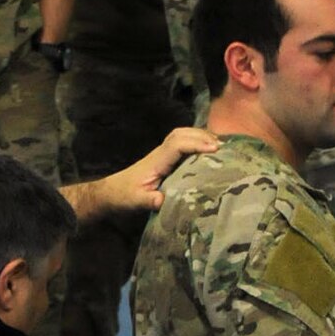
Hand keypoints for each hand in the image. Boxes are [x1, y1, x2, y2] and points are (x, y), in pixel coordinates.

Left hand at [105, 125, 220, 214]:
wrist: (112, 192)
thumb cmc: (124, 196)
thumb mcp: (136, 201)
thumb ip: (148, 200)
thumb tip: (161, 200)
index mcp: (156, 161)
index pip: (177, 144)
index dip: (196, 144)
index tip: (214, 150)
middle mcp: (160, 153)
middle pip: (181, 133)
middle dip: (202, 136)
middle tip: (222, 146)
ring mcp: (161, 153)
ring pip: (181, 135)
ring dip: (200, 136)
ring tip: (218, 145)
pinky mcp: (164, 158)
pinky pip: (181, 142)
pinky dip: (195, 141)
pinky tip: (207, 150)